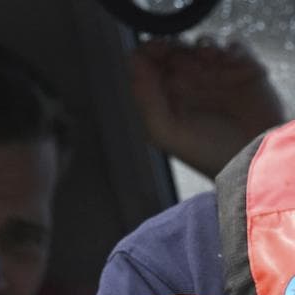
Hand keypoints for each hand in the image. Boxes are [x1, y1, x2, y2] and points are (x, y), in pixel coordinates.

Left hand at [130, 37, 285, 176]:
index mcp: (164, 96)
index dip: (149, 52)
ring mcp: (215, 76)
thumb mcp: (166, 132)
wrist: (249, 160)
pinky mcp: (243, 71)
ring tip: (208, 58)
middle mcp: (187, 84)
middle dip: (175, 47)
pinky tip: (228, 60)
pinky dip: (230, 48)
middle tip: (181, 53)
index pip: (149, 65)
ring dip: (202, 46)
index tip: (156, 50)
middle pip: (174, 50)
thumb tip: (134, 67)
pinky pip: (234, 47)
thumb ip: (147, 100)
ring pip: (202, 45)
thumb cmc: (205, 154)